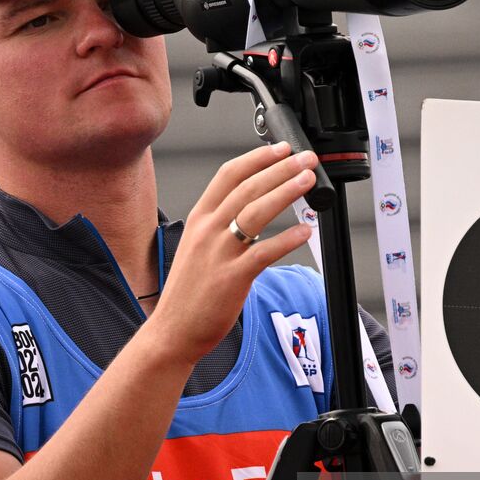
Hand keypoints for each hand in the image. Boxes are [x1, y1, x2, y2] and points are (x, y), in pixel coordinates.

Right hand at [150, 142, 316, 361]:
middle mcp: (208, 231)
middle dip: (280, 169)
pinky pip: (264, 252)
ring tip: (307, 180)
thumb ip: (221, 226)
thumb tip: (253, 209)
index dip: (257, 158)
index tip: (280, 149)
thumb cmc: (188, 293)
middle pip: (247, 188)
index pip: (228, 176)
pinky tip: (305, 230)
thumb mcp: (197, 247)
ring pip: (256, 212)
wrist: (172, 330)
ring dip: (285, 191)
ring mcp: (219, 254)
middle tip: (305, 160)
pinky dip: (287, 239)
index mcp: (199, 220)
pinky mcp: (232, 278)